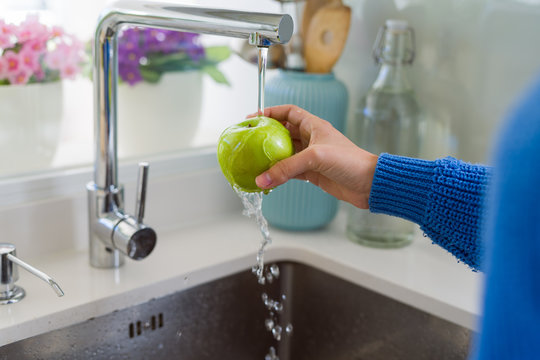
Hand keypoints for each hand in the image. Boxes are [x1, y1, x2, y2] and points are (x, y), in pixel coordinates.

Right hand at [253, 105, 377, 208]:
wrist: (369, 183)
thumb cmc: (350, 161)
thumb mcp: (316, 158)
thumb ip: (287, 168)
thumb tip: (262, 179)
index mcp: (314, 126)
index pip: (289, 113)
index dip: (272, 112)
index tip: (254, 117)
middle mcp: (312, 139)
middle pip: (284, 133)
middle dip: (267, 135)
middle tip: (250, 140)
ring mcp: (311, 157)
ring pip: (285, 154)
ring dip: (272, 158)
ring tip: (254, 161)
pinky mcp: (313, 173)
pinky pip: (290, 172)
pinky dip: (279, 175)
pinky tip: (268, 179)